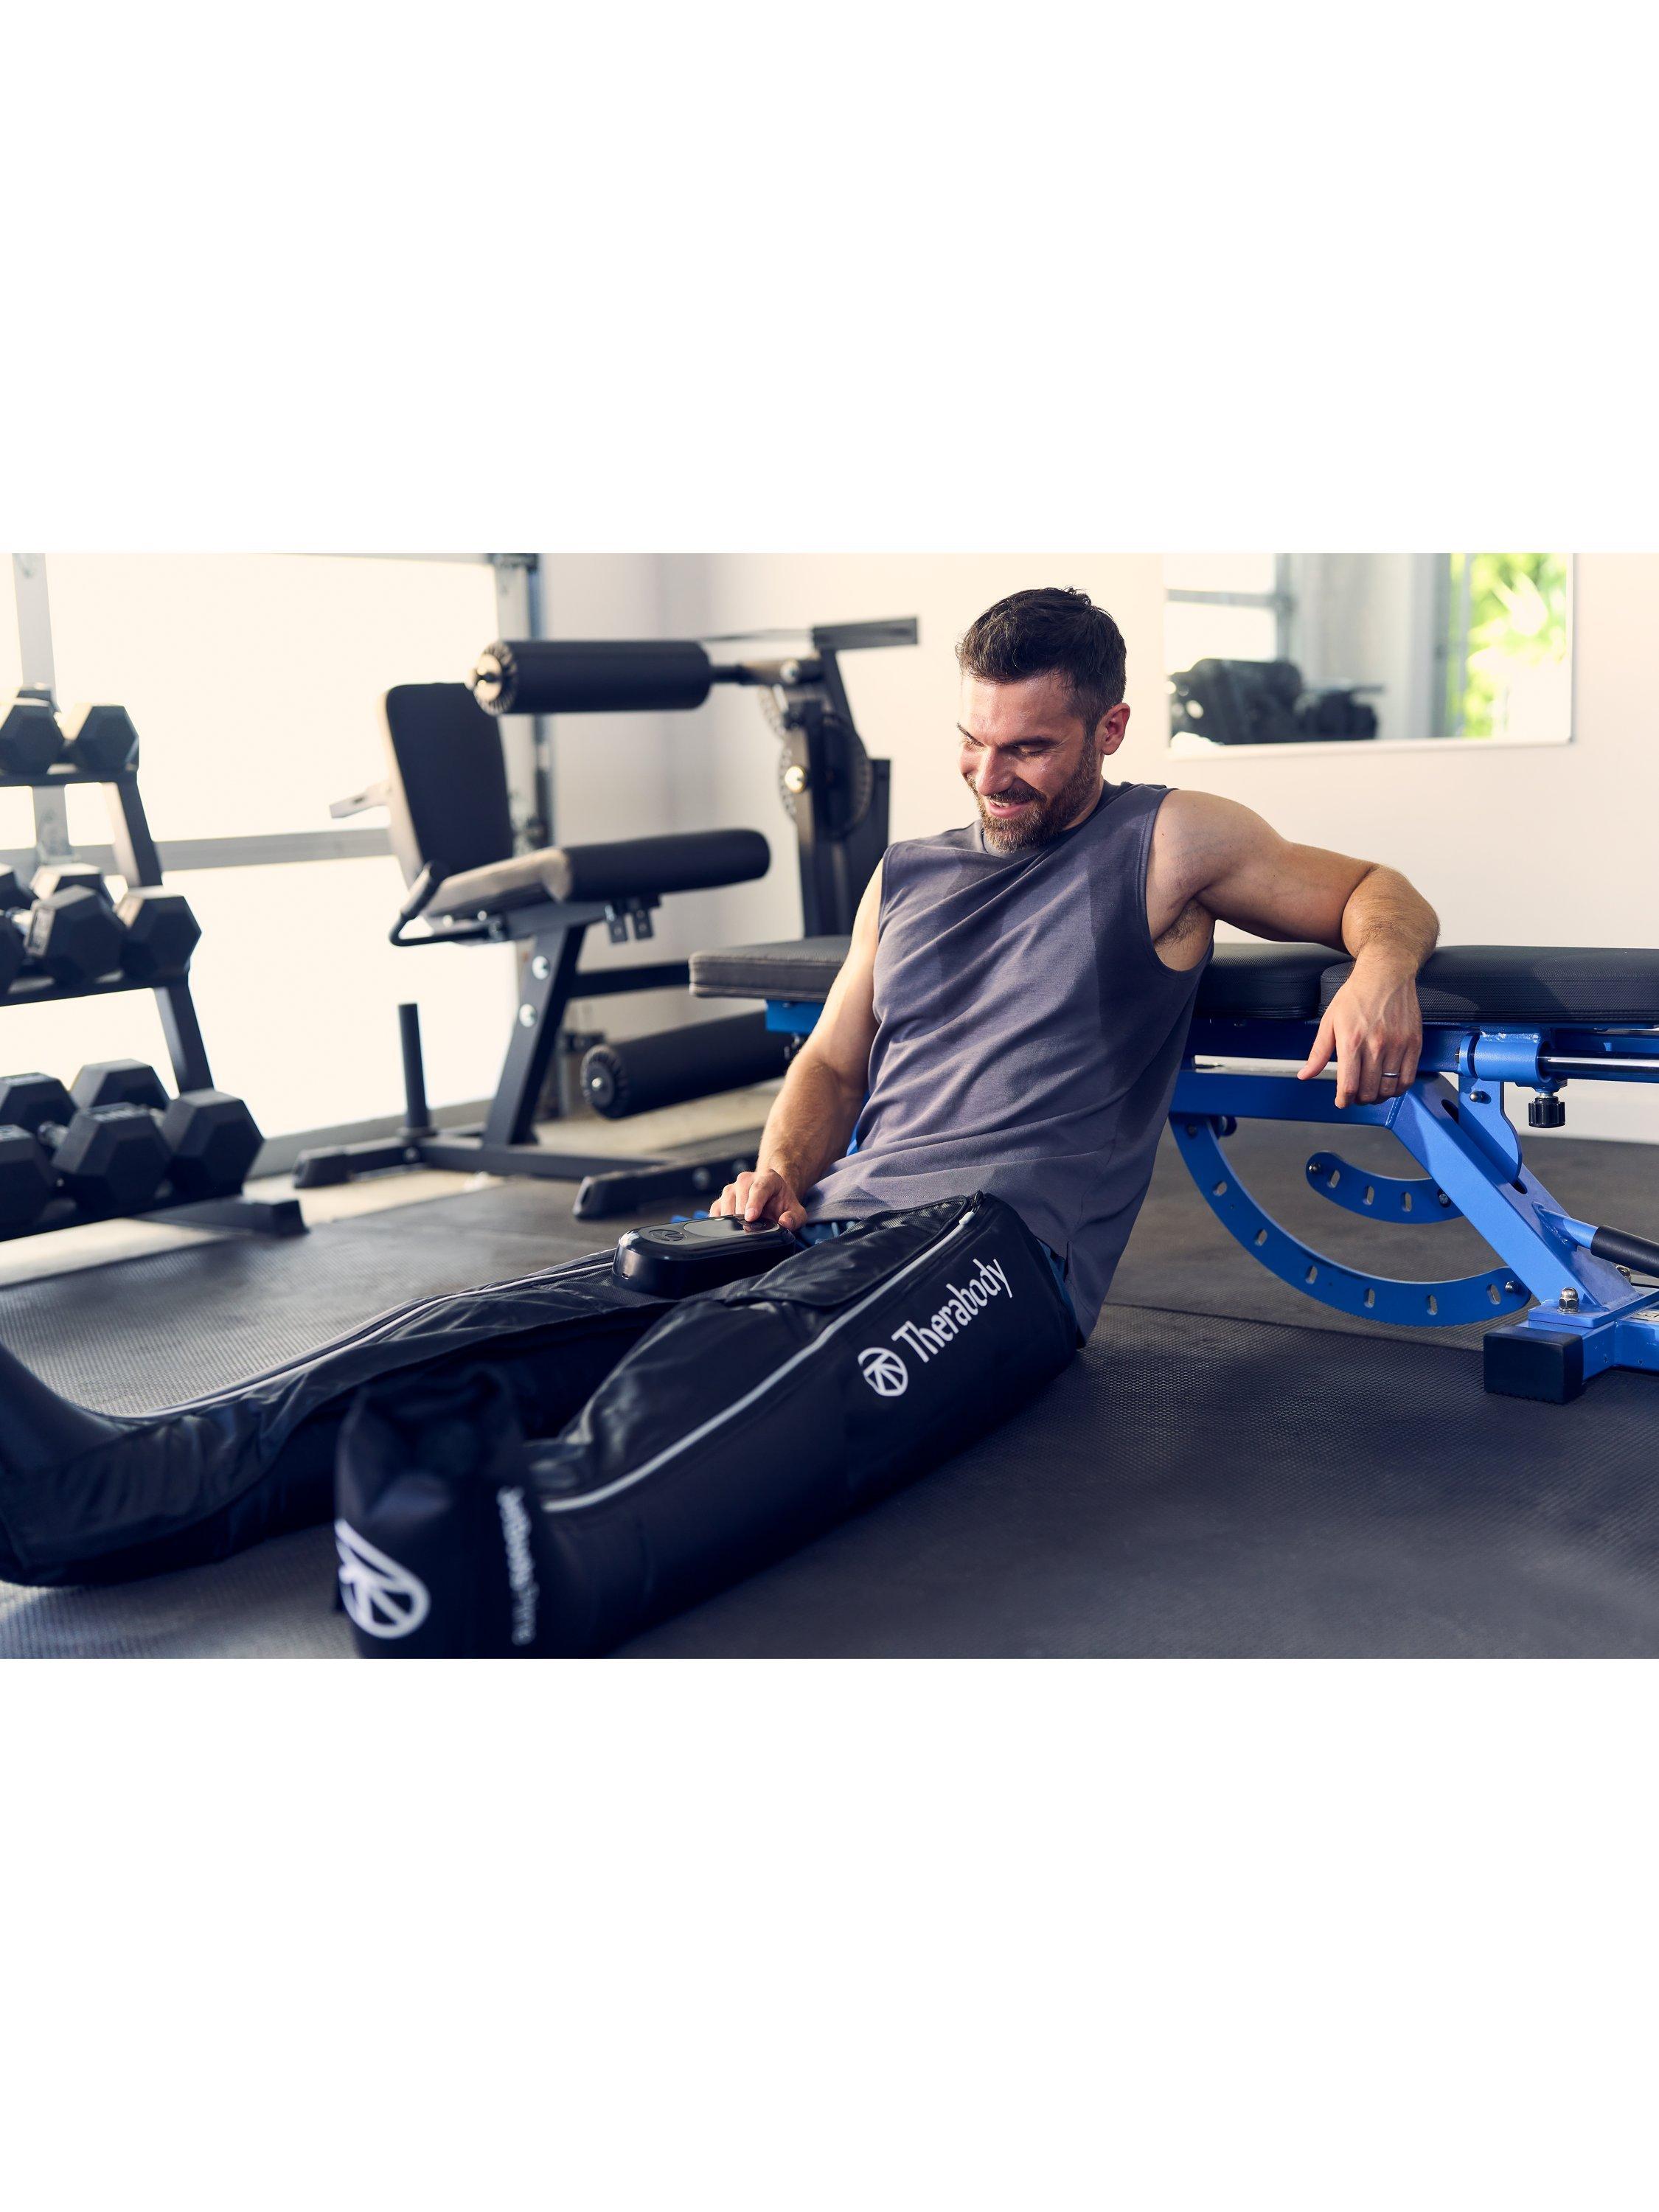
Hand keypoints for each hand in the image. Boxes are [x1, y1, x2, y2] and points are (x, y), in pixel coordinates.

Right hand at [711, 1167, 807, 1230]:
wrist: (772, 1201)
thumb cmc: (783, 1205)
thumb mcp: (797, 1213)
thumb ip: (795, 1218)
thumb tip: (785, 1222)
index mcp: (768, 1178)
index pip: (759, 1188)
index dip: (754, 1203)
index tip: (751, 1217)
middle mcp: (747, 1179)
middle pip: (741, 1195)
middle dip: (743, 1215)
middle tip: (749, 1230)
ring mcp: (733, 1187)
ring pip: (727, 1201)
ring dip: (732, 1218)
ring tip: (741, 1229)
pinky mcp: (722, 1198)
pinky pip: (716, 1209)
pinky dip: (720, 1220)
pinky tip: (729, 1228)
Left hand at [1298, 962, 1422, 1106]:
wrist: (1386, 974)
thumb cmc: (1356, 995)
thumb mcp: (1329, 1021)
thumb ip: (1318, 1052)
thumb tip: (1305, 1074)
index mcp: (1351, 1041)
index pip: (1348, 1086)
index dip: (1343, 1100)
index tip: (1342, 1101)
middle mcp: (1376, 1046)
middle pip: (1369, 1091)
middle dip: (1359, 1099)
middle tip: (1355, 1096)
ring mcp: (1397, 1045)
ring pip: (1389, 1089)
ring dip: (1378, 1097)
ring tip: (1371, 1092)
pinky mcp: (1413, 1043)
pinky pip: (1408, 1078)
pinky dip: (1398, 1089)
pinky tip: (1390, 1085)